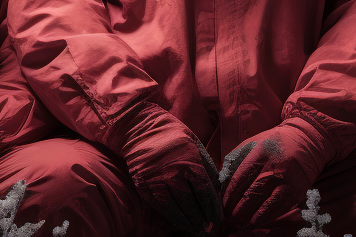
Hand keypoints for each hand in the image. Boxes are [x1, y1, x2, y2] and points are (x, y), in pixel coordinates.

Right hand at [112, 104, 221, 233]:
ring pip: (176, 207)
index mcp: (189, 159)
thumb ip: (205, 163)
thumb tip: (216, 184)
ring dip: (188, 221)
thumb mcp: (193, 141)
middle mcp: (173, 171)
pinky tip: (180, 222)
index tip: (218, 217)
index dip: (212, 206)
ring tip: (197, 230)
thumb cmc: (170, 133)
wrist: (137, 127)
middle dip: (202, 218)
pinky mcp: (144, 185)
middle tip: (210, 229)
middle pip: (191, 202)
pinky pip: (160, 206)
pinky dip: (172, 216)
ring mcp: (157, 180)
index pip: (204, 189)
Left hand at [220, 121, 328, 227]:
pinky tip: (255, 222)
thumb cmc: (274, 144)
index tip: (222, 205)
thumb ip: (237, 159)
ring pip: (265, 204)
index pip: (240, 177)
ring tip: (239, 224)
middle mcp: (274, 166)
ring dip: (250, 218)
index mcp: (259, 152)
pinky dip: (265, 217)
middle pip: (251, 193)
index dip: (229, 194)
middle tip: (228, 219)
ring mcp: (287, 180)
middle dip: (237, 209)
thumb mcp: (254, 143)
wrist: (307, 140)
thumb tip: (222, 181)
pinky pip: (278, 208)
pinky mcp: (296, 190)